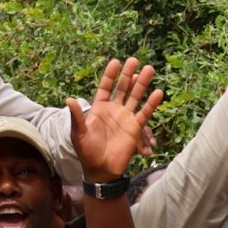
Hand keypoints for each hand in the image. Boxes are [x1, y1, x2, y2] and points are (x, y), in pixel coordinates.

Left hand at [69, 59, 164, 181]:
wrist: (101, 169)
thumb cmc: (87, 151)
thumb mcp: (79, 133)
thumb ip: (77, 116)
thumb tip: (69, 99)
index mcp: (99, 108)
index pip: (106, 87)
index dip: (110, 75)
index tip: (116, 61)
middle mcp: (114, 109)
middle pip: (122, 88)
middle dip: (128, 74)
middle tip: (134, 59)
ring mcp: (125, 117)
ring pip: (135, 97)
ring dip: (142, 84)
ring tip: (150, 69)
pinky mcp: (135, 127)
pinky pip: (145, 113)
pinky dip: (151, 103)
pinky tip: (158, 92)